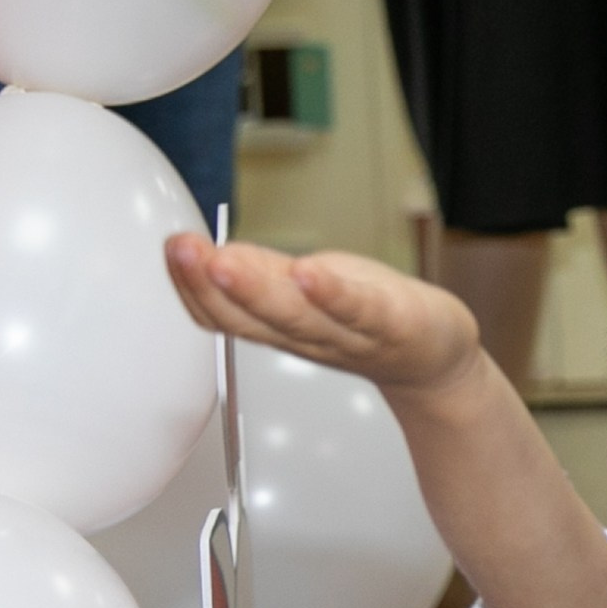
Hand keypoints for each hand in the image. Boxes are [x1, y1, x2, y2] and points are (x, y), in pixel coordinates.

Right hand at [165, 234, 481, 403]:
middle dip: (210, 285)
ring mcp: (348, 333)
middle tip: (183, 253)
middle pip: (250, 318)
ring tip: (223, 263)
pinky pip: (358, 311)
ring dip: (255, 291)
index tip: (170, 250)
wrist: (436, 358)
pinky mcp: (392, 322)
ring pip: (295, 317)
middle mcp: (308, 335)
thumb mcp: (305, 289)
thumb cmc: (371, 319)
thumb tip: (207, 256)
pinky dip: (332, 295)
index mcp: (282, 325)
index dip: (192, 285)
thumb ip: (259, 275)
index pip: (225, 312)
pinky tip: (309, 273)